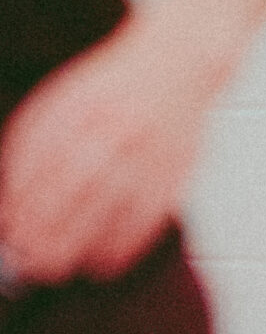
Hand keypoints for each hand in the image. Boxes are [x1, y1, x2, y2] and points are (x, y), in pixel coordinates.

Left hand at [0, 15, 216, 284]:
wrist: (181, 65)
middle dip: (44, 228)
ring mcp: (144, 153)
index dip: (21, 198)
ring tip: (56, 268)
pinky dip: (122, 245)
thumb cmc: (116, 86)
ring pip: (106, 207)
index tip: (8, 227)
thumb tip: (14, 192)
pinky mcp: (173, 174)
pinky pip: (144, 218)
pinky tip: (102, 262)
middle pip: (70, 188)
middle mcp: (111, 128)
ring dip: (78, 243)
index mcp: (78, 105)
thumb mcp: (70, 95)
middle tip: (27, 259)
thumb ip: (41, 135)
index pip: (40, 158)